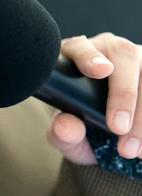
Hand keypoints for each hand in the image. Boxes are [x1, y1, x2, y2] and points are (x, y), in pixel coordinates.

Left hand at [47, 33, 141, 164]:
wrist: (104, 138)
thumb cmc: (79, 126)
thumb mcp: (63, 134)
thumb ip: (61, 132)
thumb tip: (66, 126)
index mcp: (76, 55)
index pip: (80, 47)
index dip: (89, 57)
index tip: (100, 71)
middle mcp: (109, 51)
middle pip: (124, 57)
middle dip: (123, 94)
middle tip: (118, 128)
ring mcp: (138, 60)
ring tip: (133, 149)